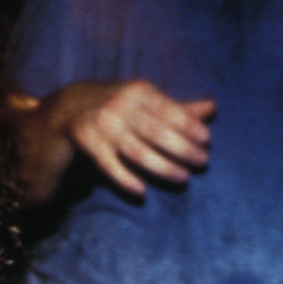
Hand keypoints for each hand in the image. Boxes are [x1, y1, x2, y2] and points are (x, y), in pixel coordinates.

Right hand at [51, 80, 215, 194]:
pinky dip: (125, 179)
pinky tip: (142, 191)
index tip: (207, 140)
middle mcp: (120, 106)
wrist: (70, 106)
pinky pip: (109, 165)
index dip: (189, 125)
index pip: (168, 110)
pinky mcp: (88, 144)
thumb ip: (178, 108)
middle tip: (202, 162)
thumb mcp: (146, 100)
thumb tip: (212, 107)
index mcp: (138, 92)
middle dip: (182, 148)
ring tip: (183, 177)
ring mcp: (103, 126)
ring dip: (162, 166)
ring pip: (136, 151)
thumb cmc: (120, 104)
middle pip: (156, 131)